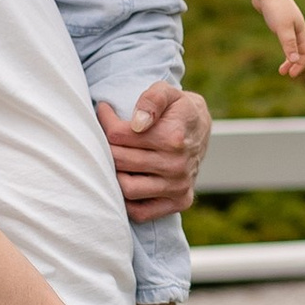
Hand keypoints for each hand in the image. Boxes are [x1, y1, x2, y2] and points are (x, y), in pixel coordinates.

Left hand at [99, 82, 210, 218]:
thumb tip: (138, 123)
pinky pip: (141, 212)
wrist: (200, 128)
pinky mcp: (180, 202)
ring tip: (114, 159)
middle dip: (105, 147)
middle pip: (119, 161)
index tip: (105, 112)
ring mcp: (179, 186)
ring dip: (113, 174)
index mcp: (173, 138)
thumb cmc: (177, 108)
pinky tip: (125, 180)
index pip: (118, 135)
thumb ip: (152, 99)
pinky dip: (127, 201)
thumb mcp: (167, 92)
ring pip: (127, 188)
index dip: (105, 121)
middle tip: (104, 136)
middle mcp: (178, 165)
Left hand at [261, 0, 304, 77]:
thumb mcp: (282, 28)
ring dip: (288, 56)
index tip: (291, 74)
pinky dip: (284, 45)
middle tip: (285, 73)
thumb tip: (294, 61)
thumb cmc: (275, 7)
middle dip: (295, 63)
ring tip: (280, 67)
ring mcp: (288, 23)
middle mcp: (296, 27)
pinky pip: (285, 36)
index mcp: (300, 29)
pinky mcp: (279, 19)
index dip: (301, 64)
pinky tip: (277, 43)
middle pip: (301, 49)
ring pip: (293, 43)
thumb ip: (288, 44)